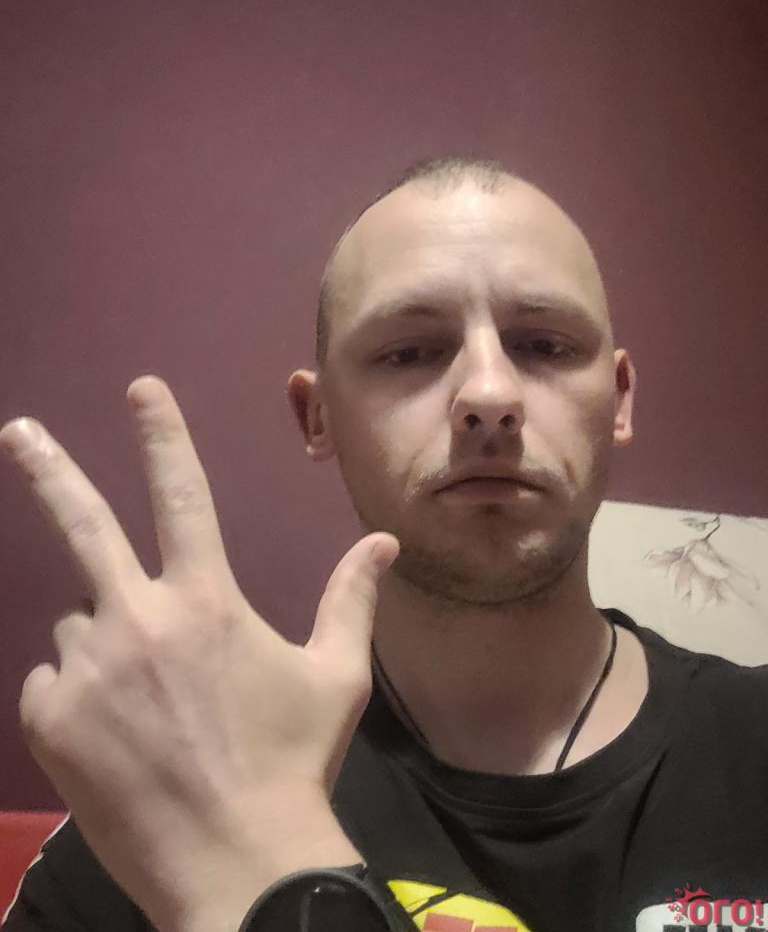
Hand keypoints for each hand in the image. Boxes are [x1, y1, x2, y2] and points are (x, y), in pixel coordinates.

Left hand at [0, 376, 398, 931]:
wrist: (235, 863)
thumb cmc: (292, 761)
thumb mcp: (335, 677)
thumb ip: (350, 598)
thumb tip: (383, 543)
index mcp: (207, 601)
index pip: (182, 495)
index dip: (162, 435)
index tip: (140, 388)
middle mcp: (139, 619)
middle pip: (84, 526)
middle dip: (50, 470)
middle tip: (18, 431)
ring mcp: (88, 669)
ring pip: (81, 625)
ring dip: (105, 642)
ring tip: (147, 704)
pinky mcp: (52, 718)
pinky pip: (55, 681)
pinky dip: (76, 694)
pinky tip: (113, 736)